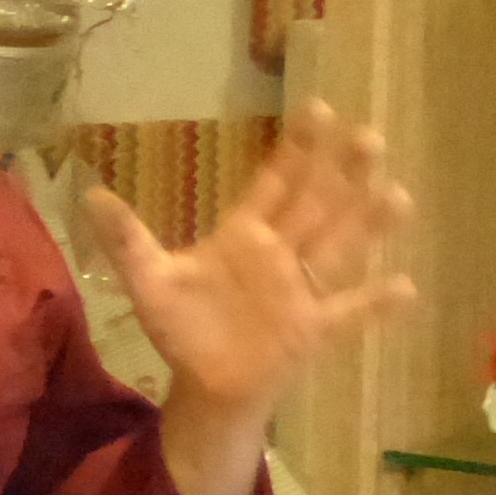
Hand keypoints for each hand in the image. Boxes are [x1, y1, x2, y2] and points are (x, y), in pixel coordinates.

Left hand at [78, 99, 416, 418]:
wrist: (205, 386)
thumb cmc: (183, 328)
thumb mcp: (148, 281)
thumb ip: (126, 239)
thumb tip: (88, 196)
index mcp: (246, 234)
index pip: (276, 182)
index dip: (297, 148)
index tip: (319, 108)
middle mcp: (282, 253)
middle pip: (318, 204)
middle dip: (343, 172)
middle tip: (370, 136)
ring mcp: (303, 289)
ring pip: (341, 247)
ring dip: (368, 223)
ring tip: (397, 195)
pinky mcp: (314, 330)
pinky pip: (350, 312)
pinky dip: (376, 302)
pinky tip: (407, 286)